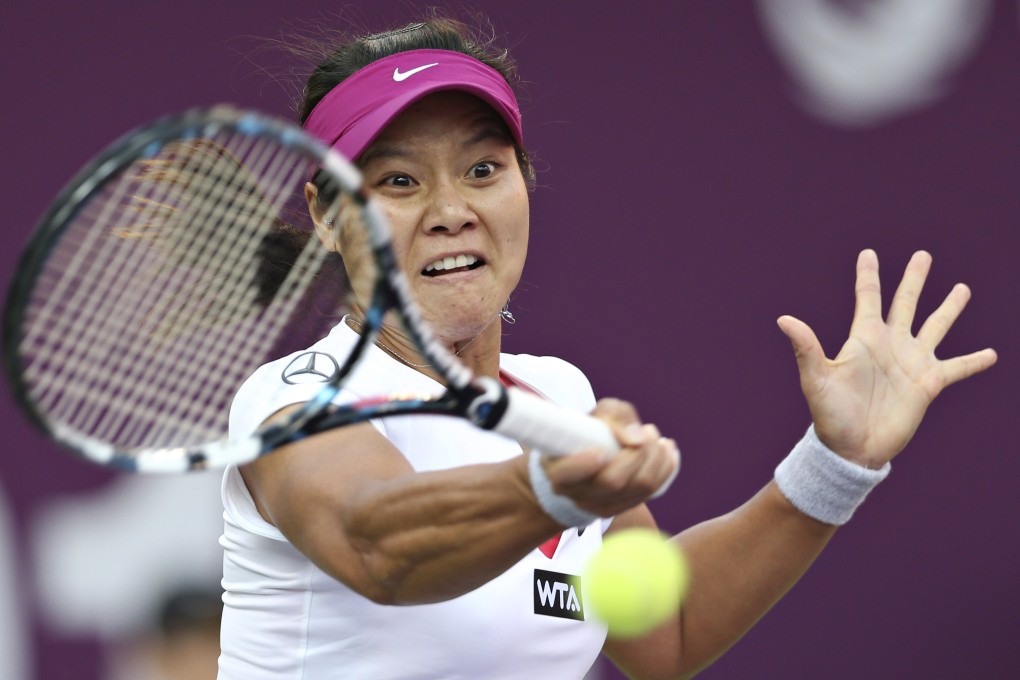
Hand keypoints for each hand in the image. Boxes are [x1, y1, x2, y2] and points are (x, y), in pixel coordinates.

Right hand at [538, 399, 679, 516]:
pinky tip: (667, 450)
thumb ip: (613, 417)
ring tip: (656, 437)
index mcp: (559, 470)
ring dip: (657, 458)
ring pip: (639, 488)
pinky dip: (666, 468)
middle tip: (647, 430)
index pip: (566, 473)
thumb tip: (637, 438)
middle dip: (638, 453)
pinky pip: (653, 492)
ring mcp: (601, 507)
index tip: (600, 450)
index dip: (584, 464)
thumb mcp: (595, 415)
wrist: (586, 460)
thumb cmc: (588, 432)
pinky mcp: (623, 508)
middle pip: (612, 481)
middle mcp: (577, 494)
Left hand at [778, 249, 996, 467]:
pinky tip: (991, 353)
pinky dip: (974, 361)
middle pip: (905, 302)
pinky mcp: (928, 385)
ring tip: (962, 288)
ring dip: (949, 308)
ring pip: (936, 326)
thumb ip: (806, 347)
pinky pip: (957, 368)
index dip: (869, 275)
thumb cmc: (830, 414)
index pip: (868, 298)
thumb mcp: (817, 378)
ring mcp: (911, 363)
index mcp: (864, 338)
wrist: (852, 448)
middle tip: (922, 255)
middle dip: (914, 279)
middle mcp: (890, 345)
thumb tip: (783, 319)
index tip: (868, 253)